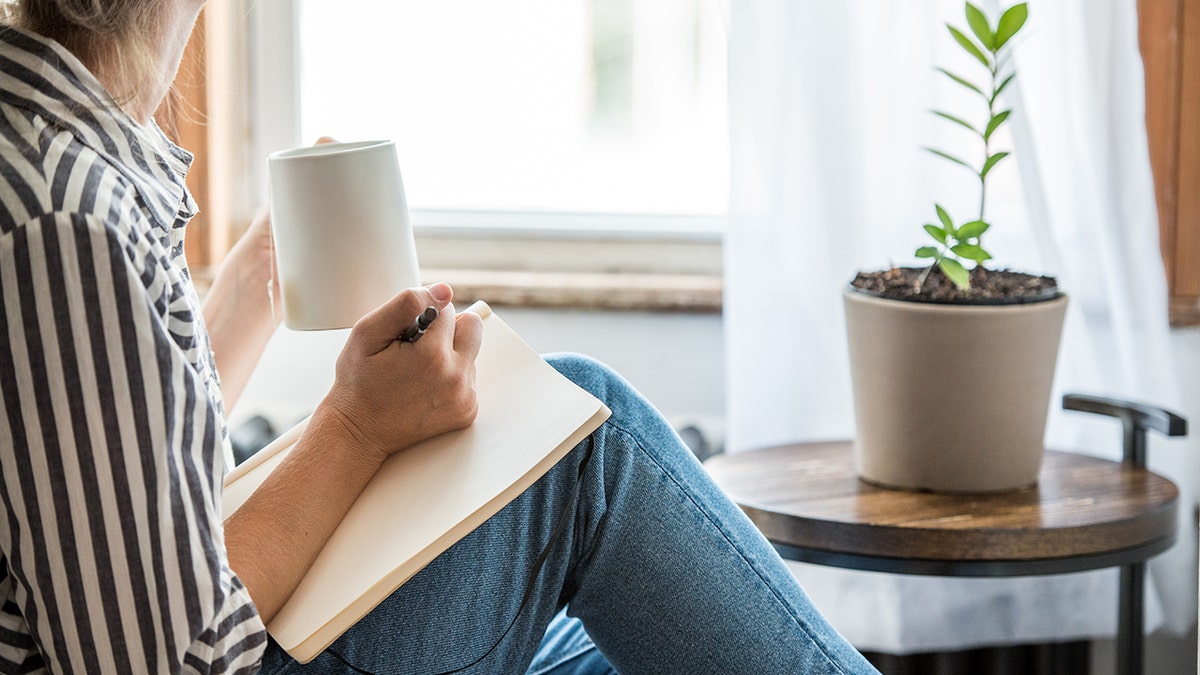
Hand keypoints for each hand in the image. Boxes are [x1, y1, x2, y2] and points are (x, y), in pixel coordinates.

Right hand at [317, 283, 484, 465]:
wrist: (359, 432)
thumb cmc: (358, 383)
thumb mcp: (367, 333)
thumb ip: (406, 304)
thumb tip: (444, 291)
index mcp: (433, 355)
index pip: (446, 308)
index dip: (422, 316)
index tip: (404, 335)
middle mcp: (456, 378)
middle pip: (472, 326)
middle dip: (447, 330)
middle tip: (418, 348)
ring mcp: (465, 397)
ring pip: (470, 352)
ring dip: (448, 355)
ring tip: (416, 373)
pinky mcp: (468, 411)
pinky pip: (469, 378)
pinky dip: (450, 377)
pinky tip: (424, 388)